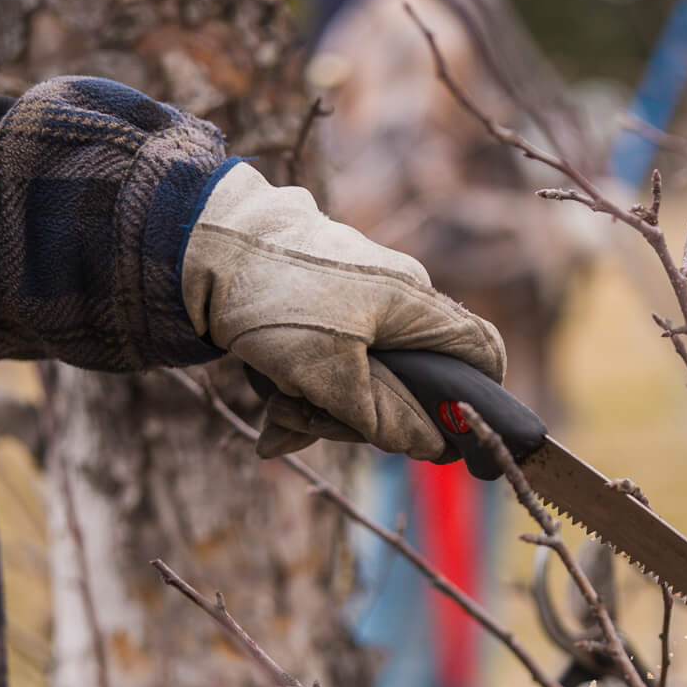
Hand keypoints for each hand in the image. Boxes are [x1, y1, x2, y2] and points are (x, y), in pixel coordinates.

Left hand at [180, 162, 505, 457]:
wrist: (206, 241)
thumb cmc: (277, 303)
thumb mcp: (329, 377)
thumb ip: (384, 418)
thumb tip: (431, 446)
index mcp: (414, 303)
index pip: (480, 353)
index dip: (475, 400)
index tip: (444, 435)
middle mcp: (397, 293)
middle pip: (410, 378)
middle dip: (364, 415)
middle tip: (313, 419)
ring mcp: (359, 292)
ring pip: (361, 374)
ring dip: (320, 403)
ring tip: (276, 401)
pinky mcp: (322, 295)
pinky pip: (328, 356)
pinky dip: (299, 381)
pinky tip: (268, 391)